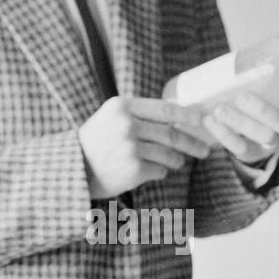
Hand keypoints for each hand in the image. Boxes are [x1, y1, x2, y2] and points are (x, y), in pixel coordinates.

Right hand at [78, 97, 211, 198]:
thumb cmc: (97, 141)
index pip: (165, 108)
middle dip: (193, 143)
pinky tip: (153, 171)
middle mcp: (127, 125)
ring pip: (169, 154)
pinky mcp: (133, 170)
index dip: (189, 115)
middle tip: (205, 150)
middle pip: (172, 133)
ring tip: (177, 161)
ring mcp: (130, 148)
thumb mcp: (112, 116)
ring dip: (177, 160)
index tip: (204, 120)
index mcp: (123, 106)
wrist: (73, 167)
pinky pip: (160, 171)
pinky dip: (161, 172)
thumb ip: (140, 112)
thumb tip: (178, 110)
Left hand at [203, 90, 278, 165]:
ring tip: (219, 109)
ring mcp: (270, 142)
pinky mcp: (250, 151)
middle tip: (243, 96)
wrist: (253, 113)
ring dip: (239, 124)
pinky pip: (239, 149)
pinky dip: (224, 135)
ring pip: (260, 138)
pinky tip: (210, 120)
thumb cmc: (276, 84)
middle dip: (264, 112)